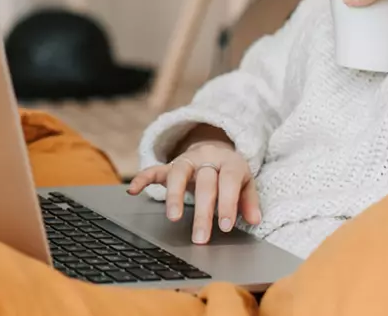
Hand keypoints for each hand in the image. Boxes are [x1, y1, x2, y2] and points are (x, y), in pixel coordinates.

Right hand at [127, 141, 260, 244]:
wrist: (216, 149)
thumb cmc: (231, 173)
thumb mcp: (246, 182)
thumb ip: (249, 201)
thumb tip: (255, 220)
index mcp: (229, 162)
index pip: (229, 181)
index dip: (228, 203)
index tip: (225, 226)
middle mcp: (207, 158)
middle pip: (204, 182)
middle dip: (203, 211)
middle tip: (201, 237)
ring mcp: (187, 160)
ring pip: (179, 172)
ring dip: (175, 195)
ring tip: (173, 218)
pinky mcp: (171, 165)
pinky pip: (155, 169)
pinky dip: (143, 178)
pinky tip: (133, 191)